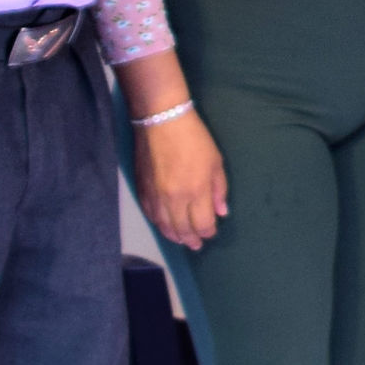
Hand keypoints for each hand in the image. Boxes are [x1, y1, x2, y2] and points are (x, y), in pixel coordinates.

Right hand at [134, 110, 229, 250]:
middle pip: (183, 230)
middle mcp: (175, 199)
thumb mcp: (216, 161)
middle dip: (192, 239)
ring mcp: (156, 196)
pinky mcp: (142, 190)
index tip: (211, 232)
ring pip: (165, 226)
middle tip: (197, 244)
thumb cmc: (194, 138)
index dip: (208, 232)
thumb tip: (221, 212)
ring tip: (182, 240)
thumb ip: (219, 190)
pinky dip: (159, 225)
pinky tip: (165, 226)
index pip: (203, 224)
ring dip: (174, 236)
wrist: (162, 120)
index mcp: (197, 191)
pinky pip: (150, 216)